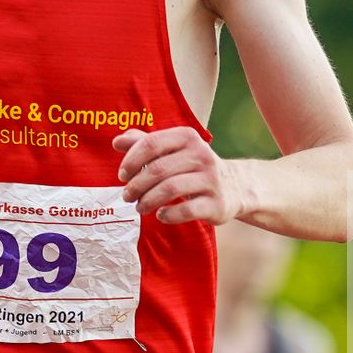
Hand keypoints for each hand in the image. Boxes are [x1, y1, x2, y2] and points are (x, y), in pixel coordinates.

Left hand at [113, 127, 238, 223]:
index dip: (131, 160)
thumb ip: (145, 143)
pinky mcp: (217, 203)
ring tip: (140, 207)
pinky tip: (161, 215)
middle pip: (157, 169)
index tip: (122, 175)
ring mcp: (211, 179)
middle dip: (136, 185)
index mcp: (188, 137)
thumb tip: (117, 141)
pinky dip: (168, 215)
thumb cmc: (194, 167)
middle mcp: (201, 155)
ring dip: (148, 200)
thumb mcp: (173, 150)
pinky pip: (187, 210)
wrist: (234, 187)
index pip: (151, 144)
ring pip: (170, 189)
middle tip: (127, 196)